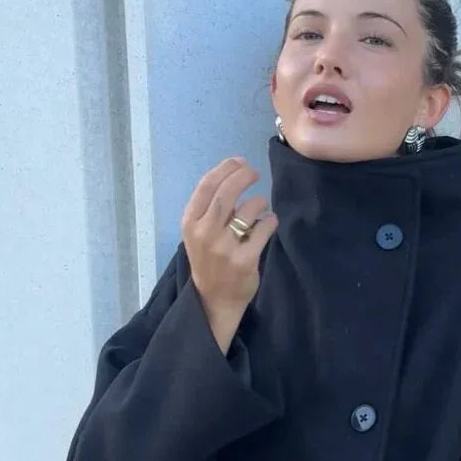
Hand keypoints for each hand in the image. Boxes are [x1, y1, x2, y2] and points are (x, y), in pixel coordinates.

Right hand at [181, 158, 277, 353]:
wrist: (214, 299)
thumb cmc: (208, 260)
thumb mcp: (198, 232)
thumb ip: (211, 207)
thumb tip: (235, 174)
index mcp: (190, 222)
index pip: (208, 185)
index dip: (226, 168)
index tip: (240, 162)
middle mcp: (204, 233)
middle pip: (228, 192)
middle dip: (244, 176)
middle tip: (254, 173)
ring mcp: (224, 248)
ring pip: (250, 209)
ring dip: (260, 203)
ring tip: (260, 210)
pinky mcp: (244, 261)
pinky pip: (264, 228)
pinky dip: (270, 221)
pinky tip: (267, 225)